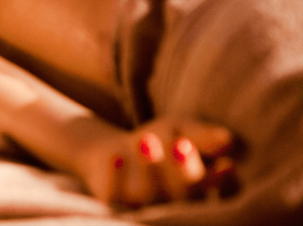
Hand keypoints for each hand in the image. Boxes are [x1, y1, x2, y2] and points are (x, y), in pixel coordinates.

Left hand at [79, 117, 237, 206]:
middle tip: (182, 144)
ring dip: (150, 167)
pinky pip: (115, 196)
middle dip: (184, 170)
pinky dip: (116, 177)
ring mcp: (142, 207)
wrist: (110, 152)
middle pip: (183, 195)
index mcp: (195, 190)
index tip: (226, 164)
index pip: (214, 191)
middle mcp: (172, 205)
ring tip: (146, 139)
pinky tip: (117, 155)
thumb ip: (200, 135)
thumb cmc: (154, 140)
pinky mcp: (114, 204)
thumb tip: (227, 138)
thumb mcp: (177, 130)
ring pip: (150, 195)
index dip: (221, 181)